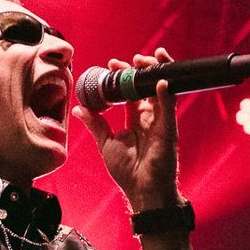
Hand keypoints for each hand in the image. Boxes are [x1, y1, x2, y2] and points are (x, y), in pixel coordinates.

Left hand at [72, 50, 179, 211]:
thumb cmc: (127, 172)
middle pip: (148, 86)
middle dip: (141, 68)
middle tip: (132, 58)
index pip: (131, 91)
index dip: (124, 76)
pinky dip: (166, 93)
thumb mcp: (106, 143)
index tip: (112, 64)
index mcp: (136, 119)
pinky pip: (169, 107)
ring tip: (150, 58)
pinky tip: (160, 81)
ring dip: (157, 72)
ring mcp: (161, 122)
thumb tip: (80, 109)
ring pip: (163, 90)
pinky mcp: (169, 130)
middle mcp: (150, 117)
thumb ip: (95, 124)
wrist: (142, 191)